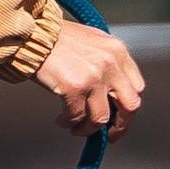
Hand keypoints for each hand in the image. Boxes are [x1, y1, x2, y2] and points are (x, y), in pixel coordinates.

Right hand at [35, 20, 144, 138]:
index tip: (118, 117)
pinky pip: (77, 117)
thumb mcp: (92, 43)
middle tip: (109, 136)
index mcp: (118, 51)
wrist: (32, 32)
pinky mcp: (75, 88)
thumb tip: (109, 95)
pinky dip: (69, 123)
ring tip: (76, 128)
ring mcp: (94, 77)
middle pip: (130, 106)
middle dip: (120, 126)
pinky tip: (61, 120)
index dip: (127, 107)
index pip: (137, 87)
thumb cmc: (57, 38)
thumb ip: (106, 63)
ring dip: (88, 129)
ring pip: (101, 118)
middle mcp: (111, 64)